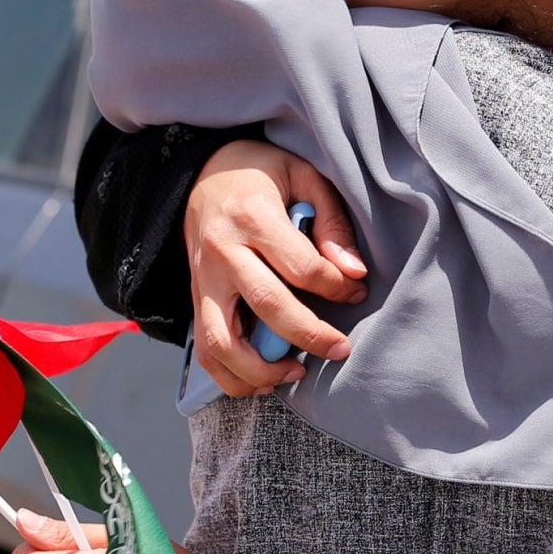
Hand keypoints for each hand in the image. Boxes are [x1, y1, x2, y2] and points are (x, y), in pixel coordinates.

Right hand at [186, 141, 368, 396]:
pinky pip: (205, 351)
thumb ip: (332, 221)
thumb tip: (354, 272)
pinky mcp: (195, 299)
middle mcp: (222, 252)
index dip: (336, 287)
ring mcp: (203, 280)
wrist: (201, 174)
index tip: (357, 291)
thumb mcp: (304, 176)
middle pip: (266, 306)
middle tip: (340, 349)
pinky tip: (263, 379)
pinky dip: (231, 376)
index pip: (301, 266)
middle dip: (309, 336)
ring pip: (222, 342)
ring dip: (260, 369)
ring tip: (296, 373)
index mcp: (252, 216)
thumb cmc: (260, 175)